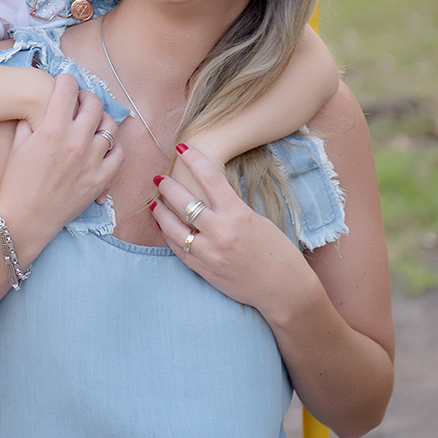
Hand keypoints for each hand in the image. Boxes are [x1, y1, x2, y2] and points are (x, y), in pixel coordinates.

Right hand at [0, 73, 121, 246]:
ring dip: (100, 120)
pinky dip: (113, 146)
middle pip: (93, 104)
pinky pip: (119, 154)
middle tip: (80, 102)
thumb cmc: (16, 184)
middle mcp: (75, 142)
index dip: (66, 81)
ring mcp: (91, 162)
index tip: (64, 83)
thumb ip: (32, 121)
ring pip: (110, 126)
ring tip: (92, 123)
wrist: (24, 221)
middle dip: (86, 97)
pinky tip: (102, 146)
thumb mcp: (18, 145)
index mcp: (52, 130)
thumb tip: (42, 105)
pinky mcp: (101, 180)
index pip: (68, 89)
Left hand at [150, 143, 303, 310]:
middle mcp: (221, 233)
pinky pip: (178, 249)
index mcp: (238, 215)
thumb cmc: (277, 252)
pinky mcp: (204, 270)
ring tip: (154, 202)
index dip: (194, 160)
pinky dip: (169, 235)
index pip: (210, 179)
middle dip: (168, 186)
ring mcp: (209, 253)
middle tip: (159, 177)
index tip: (182, 148)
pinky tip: (165, 227)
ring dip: (161, 212)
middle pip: (184, 202)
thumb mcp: (258, 221)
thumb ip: (232, 209)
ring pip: (174, 228)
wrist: (284, 290)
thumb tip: (210, 194)